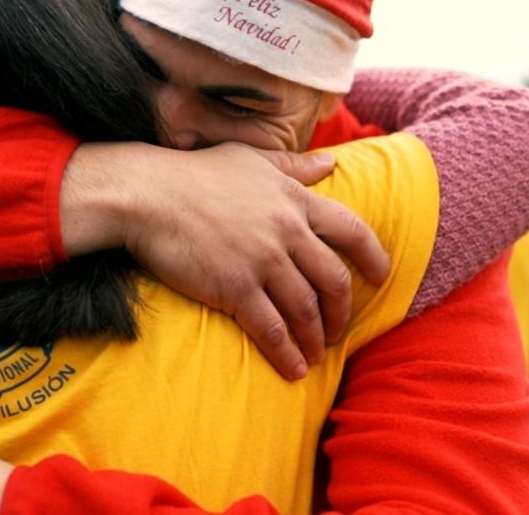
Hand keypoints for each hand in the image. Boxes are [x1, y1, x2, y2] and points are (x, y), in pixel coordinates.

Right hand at [59, 142, 389, 379]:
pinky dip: (287, 353)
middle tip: (339, 330)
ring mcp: (263, 261)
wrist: (147, 195)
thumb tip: (331, 162)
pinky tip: (294, 369)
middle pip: (334, 279)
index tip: (381, 276)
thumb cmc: (194, 173)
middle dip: (342, 311)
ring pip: (307, 309)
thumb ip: (293, 166)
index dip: (373, 257)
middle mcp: (286, 231)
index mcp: (293, 199)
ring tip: (317, 355)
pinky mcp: (235, 287)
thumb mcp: (249, 160)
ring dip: (317, 337)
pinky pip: (272, 328)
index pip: (351, 230)